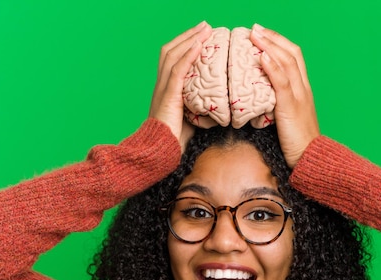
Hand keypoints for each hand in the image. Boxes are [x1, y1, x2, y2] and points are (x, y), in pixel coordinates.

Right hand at [149, 22, 211, 152]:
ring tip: (205, 29)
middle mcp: (161, 85)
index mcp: (165, 89)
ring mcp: (163, 89)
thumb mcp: (190, 122)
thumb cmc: (174, 142)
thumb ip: (200, 112)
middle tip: (205, 26)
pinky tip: (198, 45)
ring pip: (173, 55)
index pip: (172, 59)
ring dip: (190, 39)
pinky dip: (188, 54)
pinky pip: (177, 70)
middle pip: (171, 50)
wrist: (159, 152)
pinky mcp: (168, 95)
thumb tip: (221, 112)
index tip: (202, 36)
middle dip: (188, 36)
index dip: (185, 45)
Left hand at [250, 24, 319, 167]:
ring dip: (270, 46)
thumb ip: (277, 106)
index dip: (279, 43)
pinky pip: (282, 83)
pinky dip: (273, 67)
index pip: (294, 58)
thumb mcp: (287, 119)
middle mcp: (304, 89)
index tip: (262, 35)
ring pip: (287, 63)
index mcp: (303, 90)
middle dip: (273, 38)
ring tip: (255, 35)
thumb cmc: (297, 144)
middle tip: (255, 29)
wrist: (311, 159)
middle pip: (292, 54)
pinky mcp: (292, 108)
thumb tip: (258, 99)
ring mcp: (299, 97)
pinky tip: (262, 57)